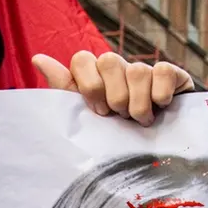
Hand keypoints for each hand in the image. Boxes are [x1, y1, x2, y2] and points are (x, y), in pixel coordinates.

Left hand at [32, 50, 193, 126]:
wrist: (159, 150)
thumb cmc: (116, 134)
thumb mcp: (87, 117)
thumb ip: (64, 89)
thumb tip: (37, 58)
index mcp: (95, 76)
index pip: (82, 59)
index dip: (90, 86)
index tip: (98, 112)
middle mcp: (118, 68)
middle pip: (109, 60)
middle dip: (115, 97)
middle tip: (120, 117)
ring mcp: (144, 69)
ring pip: (136, 71)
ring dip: (139, 105)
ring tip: (141, 121)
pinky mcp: (170, 74)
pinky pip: (163, 72)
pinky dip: (160, 96)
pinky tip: (161, 108)